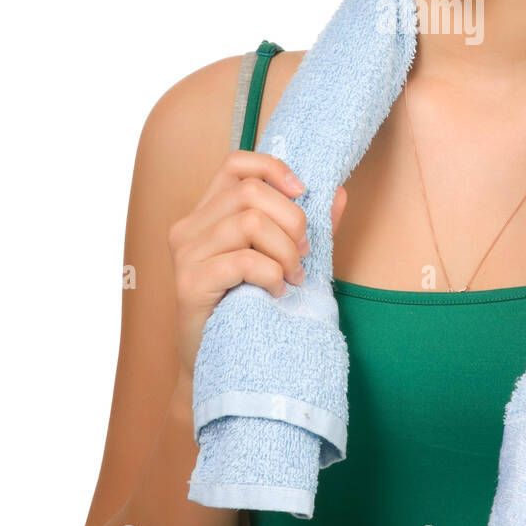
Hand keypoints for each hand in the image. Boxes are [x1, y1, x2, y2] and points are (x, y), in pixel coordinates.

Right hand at [168, 149, 347, 382]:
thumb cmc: (250, 306)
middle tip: (303, 255)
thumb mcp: (280, 259)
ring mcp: (186, 254)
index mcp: (207, 213)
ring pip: (250, 223)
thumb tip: (340, 192)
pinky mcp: (188, 283)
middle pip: (250, 192)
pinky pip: (243, 262)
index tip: (302, 193)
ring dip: (285, 252)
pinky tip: (276, 293)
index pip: (235, 164)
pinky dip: (271, 275)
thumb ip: (306, 227)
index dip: (273, 168)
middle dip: (291, 221)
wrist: (219, 361)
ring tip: (292, 277)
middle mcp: (189, 227)